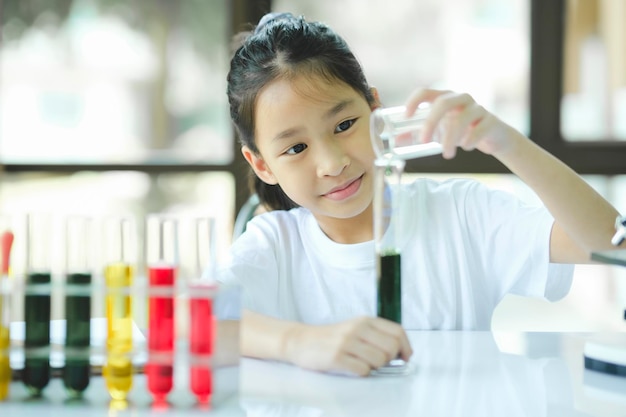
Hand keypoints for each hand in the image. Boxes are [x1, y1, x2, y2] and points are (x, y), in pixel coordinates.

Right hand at [282, 316, 411, 376]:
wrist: (302, 341)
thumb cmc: (332, 337)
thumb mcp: (355, 328)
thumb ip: (376, 335)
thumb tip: (401, 351)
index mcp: (365, 320)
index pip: (397, 331)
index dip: (406, 347)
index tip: (405, 357)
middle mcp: (357, 328)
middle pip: (391, 348)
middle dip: (389, 360)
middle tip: (378, 362)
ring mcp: (346, 342)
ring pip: (379, 360)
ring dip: (374, 367)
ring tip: (361, 363)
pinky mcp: (337, 356)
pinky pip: (363, 370)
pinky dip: (361, 372)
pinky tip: (351, 367)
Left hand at [405, 89, 519, 159]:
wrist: (493, 138)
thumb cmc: (461, 130)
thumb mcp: (438, 132)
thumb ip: (417, 135)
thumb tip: (396, 141)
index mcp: (445, 98)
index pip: (426, 92)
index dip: (414, 101)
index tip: (406, 116)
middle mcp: (461, 99)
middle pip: (443, 103)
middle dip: (431, 123)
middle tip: (424, 141)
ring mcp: (477, 108)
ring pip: (461, 119)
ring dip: (450, 139)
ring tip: (447, 154)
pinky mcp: (491, 120)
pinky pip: (479, 129)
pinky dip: (469, 141)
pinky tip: (465, 147)